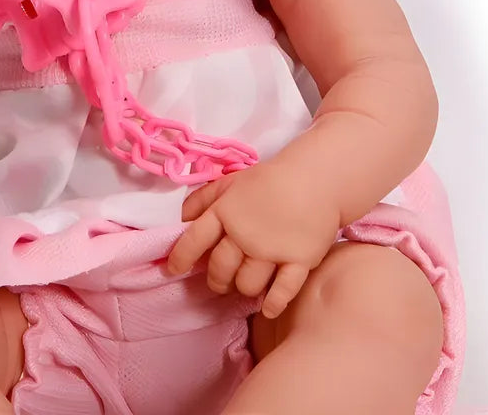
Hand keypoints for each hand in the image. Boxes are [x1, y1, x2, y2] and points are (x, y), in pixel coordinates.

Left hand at [166, 161, 341, 318]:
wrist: (314, 179)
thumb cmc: (268, 181)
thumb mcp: (229, 182)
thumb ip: (202, 199)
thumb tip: (181, 219)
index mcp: (225, 211)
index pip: (194, 240)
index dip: (180, 257)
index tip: (173, 269)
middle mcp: (245, 233)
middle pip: (221, 269)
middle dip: (216, 279)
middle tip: (219, 280)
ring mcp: (272, 249)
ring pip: (247, 284)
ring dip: (243, 288)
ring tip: (245, 284)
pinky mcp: (299, 260)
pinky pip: (282, 291)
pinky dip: (273, 303)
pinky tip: (267, 308)